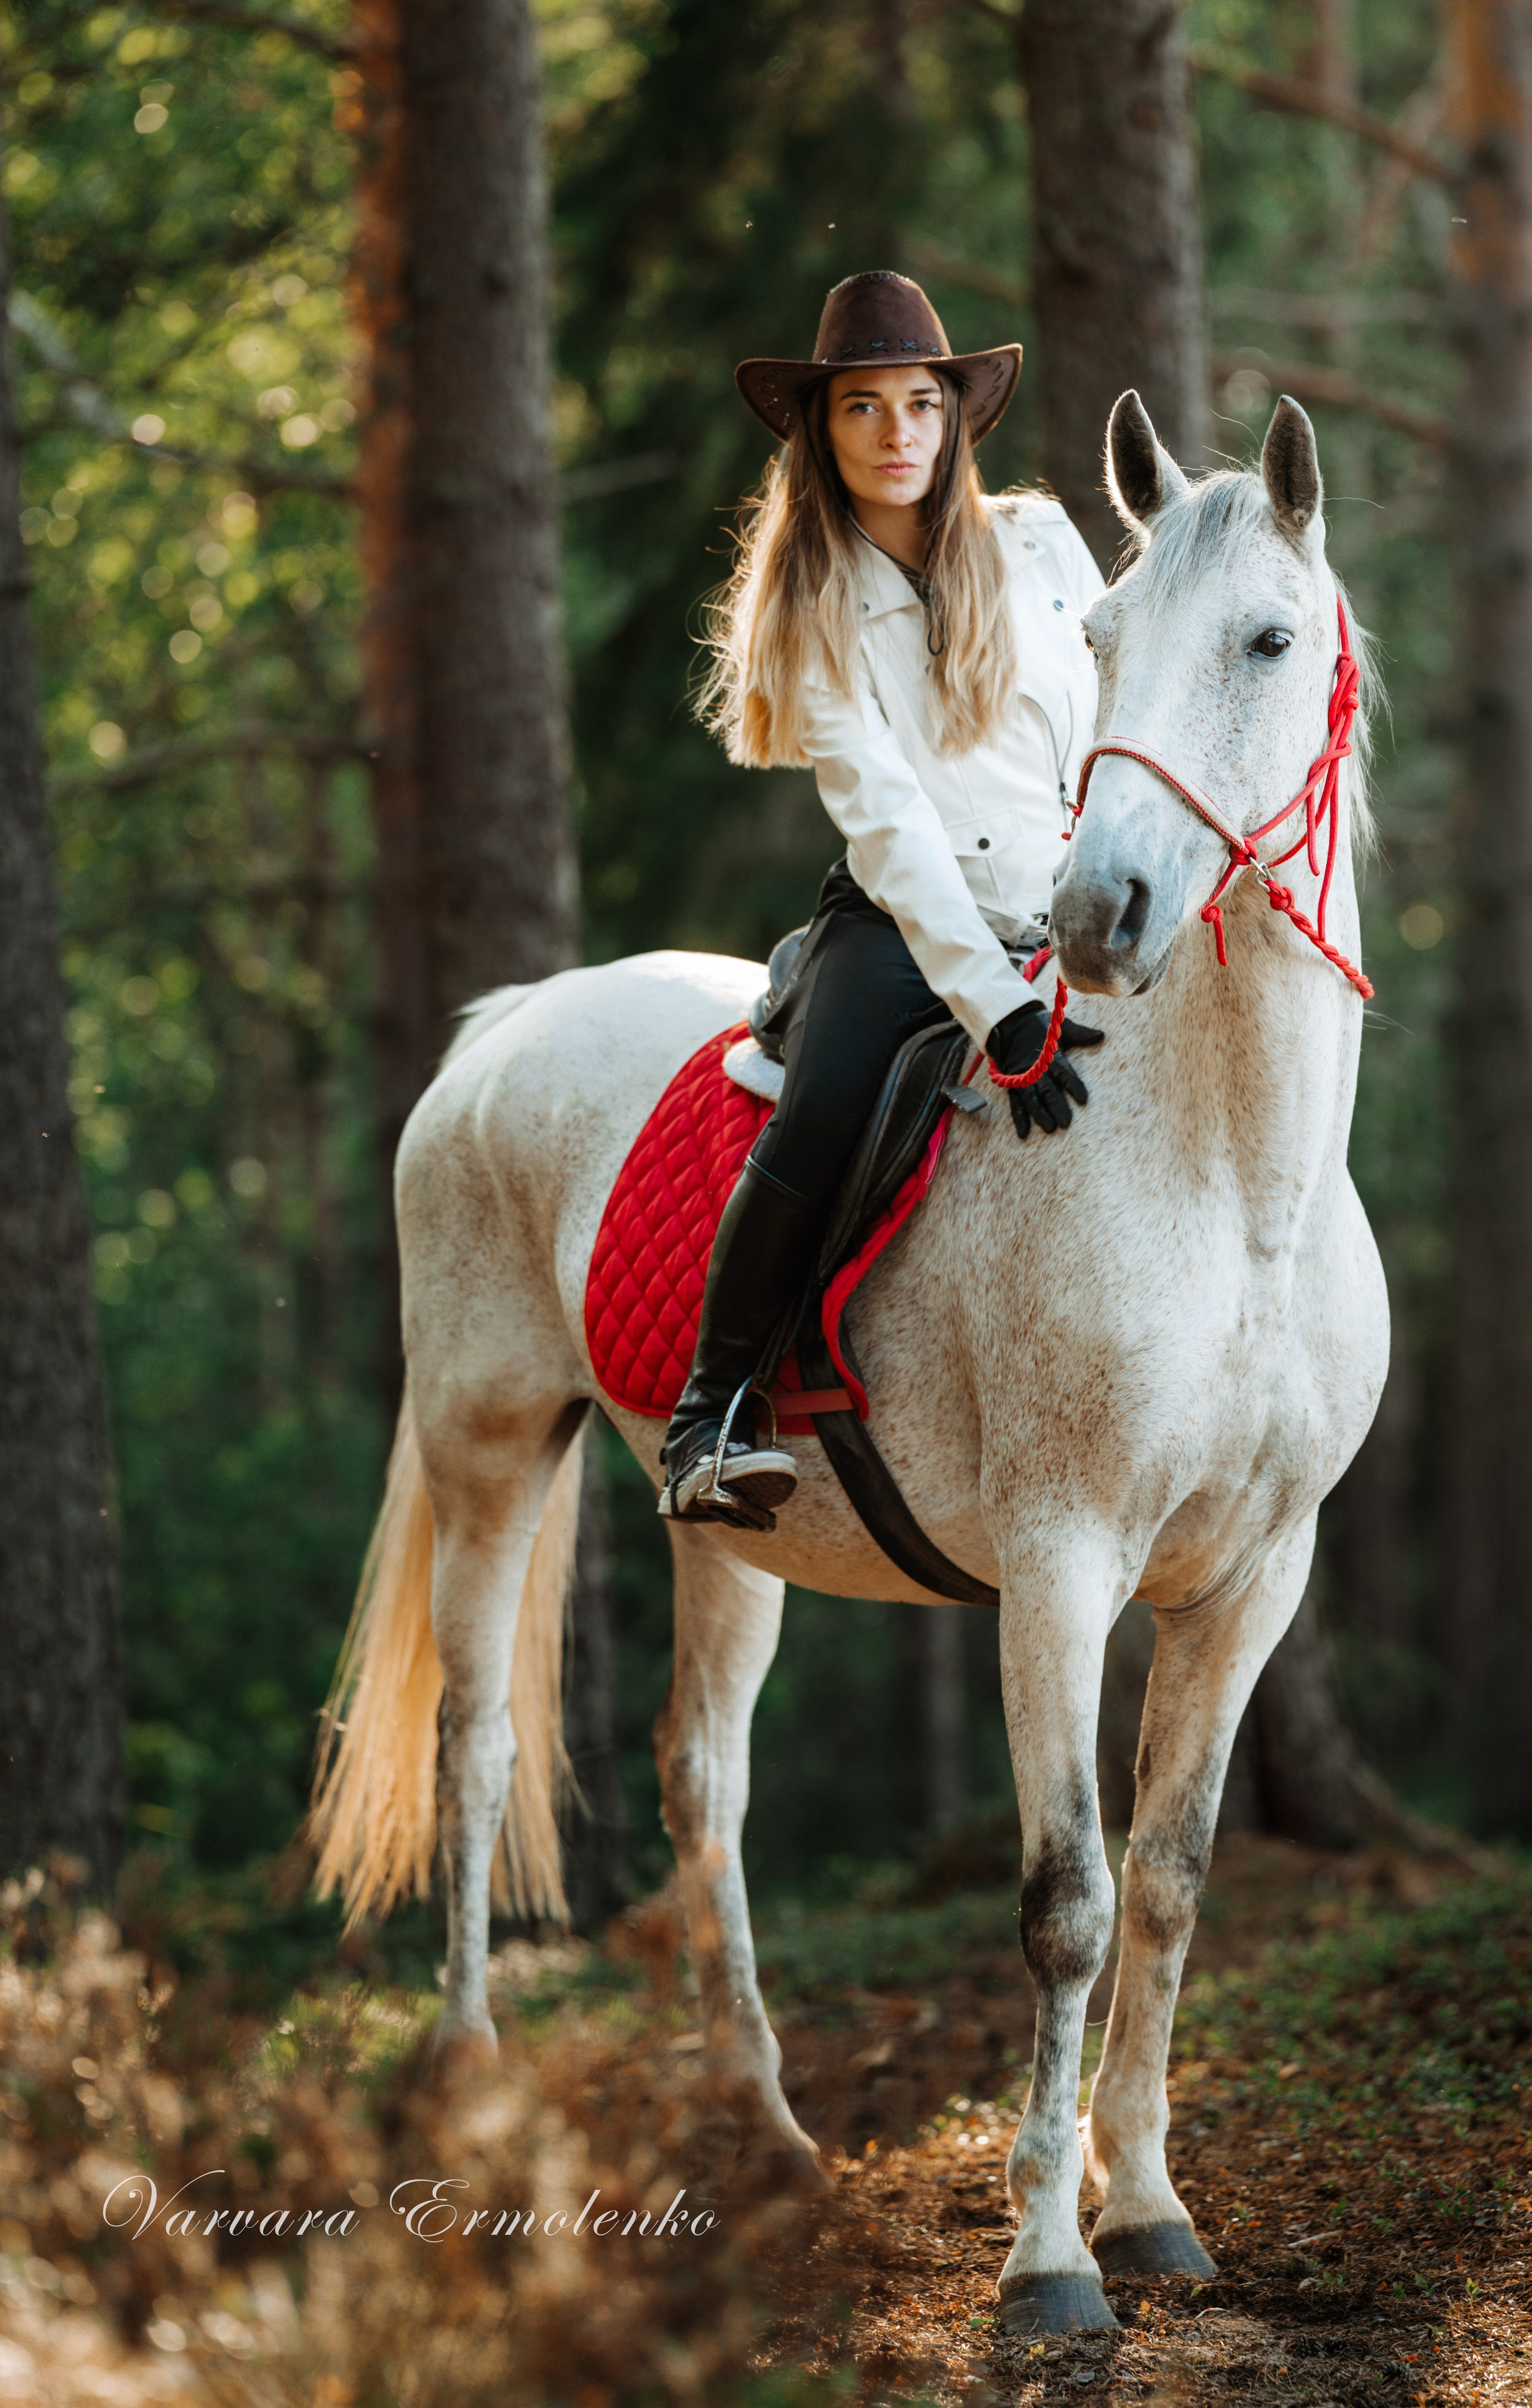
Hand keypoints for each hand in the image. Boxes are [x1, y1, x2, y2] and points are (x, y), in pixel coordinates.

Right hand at [985, 1000, 1104, 1138]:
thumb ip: (1080, 1034)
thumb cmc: (1040, 1026)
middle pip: (1047, 1089)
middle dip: (1056, 1106)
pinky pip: (1015, 1103)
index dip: (1073, 1085)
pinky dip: (1019, 1118)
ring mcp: (1022, 1077)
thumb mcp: (1061, 1027)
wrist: (1009, 1022)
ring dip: (1039, 1114)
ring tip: (1049, 1128)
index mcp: (1050, 1055)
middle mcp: (1035, 1068)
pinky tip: (1024, 1133)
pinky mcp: (1012, 1084)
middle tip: (1066, 1123)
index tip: (1083, 1099)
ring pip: (1030, 1099)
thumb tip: (1101, 1035)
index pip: (1063, 1072)